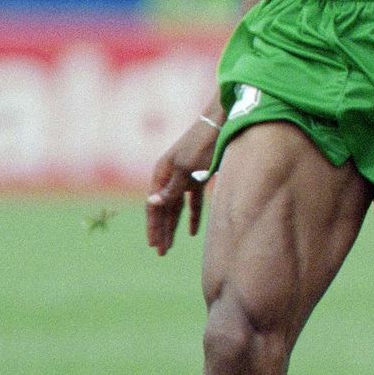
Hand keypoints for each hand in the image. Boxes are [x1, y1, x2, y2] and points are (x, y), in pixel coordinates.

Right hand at [145, 116, 219, 254]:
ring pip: (177, 206)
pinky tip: (193, 231)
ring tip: (172, 245)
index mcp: (162, 172)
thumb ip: (171, 188)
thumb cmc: (203, 143)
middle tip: (162, 252)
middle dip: (162, 230)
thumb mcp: (186, 168)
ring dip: (174, 225)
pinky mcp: (199, 175)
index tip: (154, 245)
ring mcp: (184, 175)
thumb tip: (151, 203)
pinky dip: (192, 215)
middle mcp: (170, 175)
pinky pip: (192, 200)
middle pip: (164, 208)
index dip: (153, 226)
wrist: (222, 121)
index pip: (153, 205)